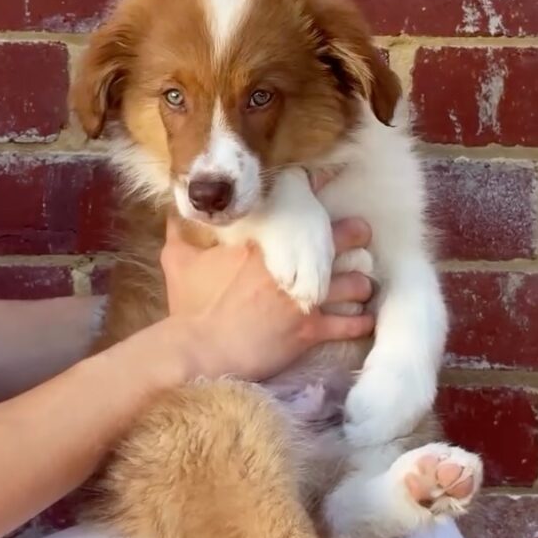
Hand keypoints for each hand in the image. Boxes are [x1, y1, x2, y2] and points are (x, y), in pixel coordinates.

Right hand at [162, 217, 374, 382]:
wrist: (199, 350)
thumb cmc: (190, 307)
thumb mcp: (179, 262)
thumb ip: (179, 233)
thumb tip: (173, 211)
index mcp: (264, 243)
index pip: (303, 209)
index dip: (321, 196)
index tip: (329, 188)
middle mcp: (292, 265)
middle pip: (341, 240)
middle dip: (356, 237)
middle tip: (361, 237)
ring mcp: (304, 298)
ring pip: (353, 283)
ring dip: (360, 283)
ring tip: (363, 284)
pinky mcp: (310, 330)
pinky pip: (349, 324)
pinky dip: (360, 322)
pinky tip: (364, 320)